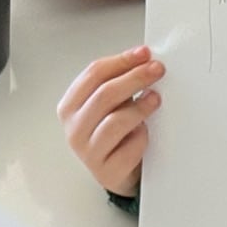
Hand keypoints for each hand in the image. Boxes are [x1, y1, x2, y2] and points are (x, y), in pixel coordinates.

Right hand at [58, 46, 164, 196]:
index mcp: (70, 106)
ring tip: (155, 98)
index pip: (94, 74)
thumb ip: (118, 83)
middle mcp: (74, 128)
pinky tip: (146, 132)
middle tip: (157, 70)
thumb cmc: (115, 133)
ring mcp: (89, 152)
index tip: (144, 53)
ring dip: (140, 106)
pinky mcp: (107, 172)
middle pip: (105, 94)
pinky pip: (129, 148)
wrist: (117, 172)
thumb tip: (143, 59)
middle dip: (135, 77)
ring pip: (116, 121)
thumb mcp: (109, 105)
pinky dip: (142, 136)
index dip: (121, 60)